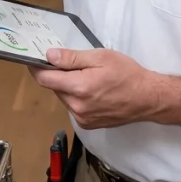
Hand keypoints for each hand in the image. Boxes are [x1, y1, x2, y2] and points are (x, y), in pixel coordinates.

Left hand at [29, 48, 160, 129]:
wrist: (148, 98)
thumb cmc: (127, 73)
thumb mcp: (100, 58)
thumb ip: (72, 58)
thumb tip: (49, 56)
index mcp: (79, 88)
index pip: (44, 79)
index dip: (36, 67)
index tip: (33, 59)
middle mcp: (76, 107)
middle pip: (54, 87)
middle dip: (57, 75)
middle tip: (70, 63)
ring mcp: (81, 118)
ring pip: (63, 97)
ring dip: (67, 86)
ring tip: (86, 76)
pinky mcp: (87, 125)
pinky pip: (73, 107)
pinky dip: (76, 97)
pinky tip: (91, 90)